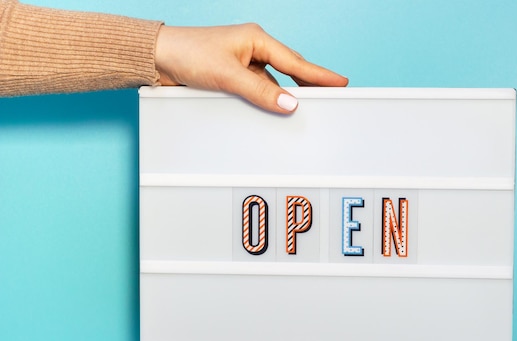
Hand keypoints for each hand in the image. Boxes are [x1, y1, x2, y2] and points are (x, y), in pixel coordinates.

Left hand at [154, 23, 348, 113]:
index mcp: (256, 39)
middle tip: (332, 94)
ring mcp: (243, 62)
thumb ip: (260, 92)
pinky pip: (259, 88)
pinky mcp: (233, 74)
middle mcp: (252, 49)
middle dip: (310, 83)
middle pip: (290, 69)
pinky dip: (267, 99)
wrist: (158, 57)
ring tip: (306, 107)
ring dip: (285, 95)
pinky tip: (272, 108)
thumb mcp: (228, 76)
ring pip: (274, 81)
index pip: (295, 62)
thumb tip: (289, 104)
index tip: (341, 81)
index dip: (319, 74)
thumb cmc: (188, 53)